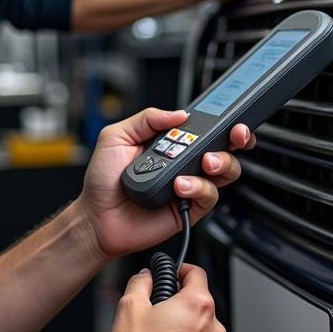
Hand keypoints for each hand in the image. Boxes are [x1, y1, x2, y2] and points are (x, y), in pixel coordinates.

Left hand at [74, 107, 253, 261]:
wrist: (96, 217)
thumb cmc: (103, 180)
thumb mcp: (117, 136)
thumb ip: (147, 119)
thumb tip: (179, 114)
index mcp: (171, 143)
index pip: (205, 128)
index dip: (223, 122)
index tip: (232, 116)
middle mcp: (185, 163)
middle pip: (225, 148)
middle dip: (236, 138)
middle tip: (234, 135)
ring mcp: (189, 185)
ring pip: (225, 171)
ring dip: (220, 162)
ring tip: (204, 163)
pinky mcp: (190, 208)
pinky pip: (209, 196)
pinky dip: (198, 187)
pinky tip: (180, 186)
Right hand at [107, 264, 225, 331]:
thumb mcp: (129, 306)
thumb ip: (140, 282)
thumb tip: (145, 278)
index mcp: (197, 305)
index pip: (196, 273)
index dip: (181, 270)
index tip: (172, 274)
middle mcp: (213, 329)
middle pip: (199, 306)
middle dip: (180, 306)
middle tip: (156, 313)